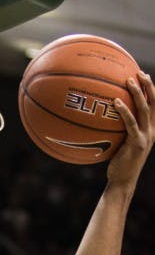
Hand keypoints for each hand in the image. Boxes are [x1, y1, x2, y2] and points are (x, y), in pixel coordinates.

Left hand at [108, 71, 154, 185]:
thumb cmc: (118, 164)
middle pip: (153, 102)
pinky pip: (131, 123)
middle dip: (148, 85)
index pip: (154, 104)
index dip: (151, 89)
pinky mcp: (137, 143)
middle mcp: (151, 131)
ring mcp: (146, 136)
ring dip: (138, 93)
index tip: (142, 76)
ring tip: (128, 81)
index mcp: (150, 129)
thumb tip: (104, 118)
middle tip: (138, 72)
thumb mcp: (121, 144)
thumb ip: (119, 131)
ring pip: (144, 109)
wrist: (122, 182)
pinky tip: (116, 102)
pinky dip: (124, 111)